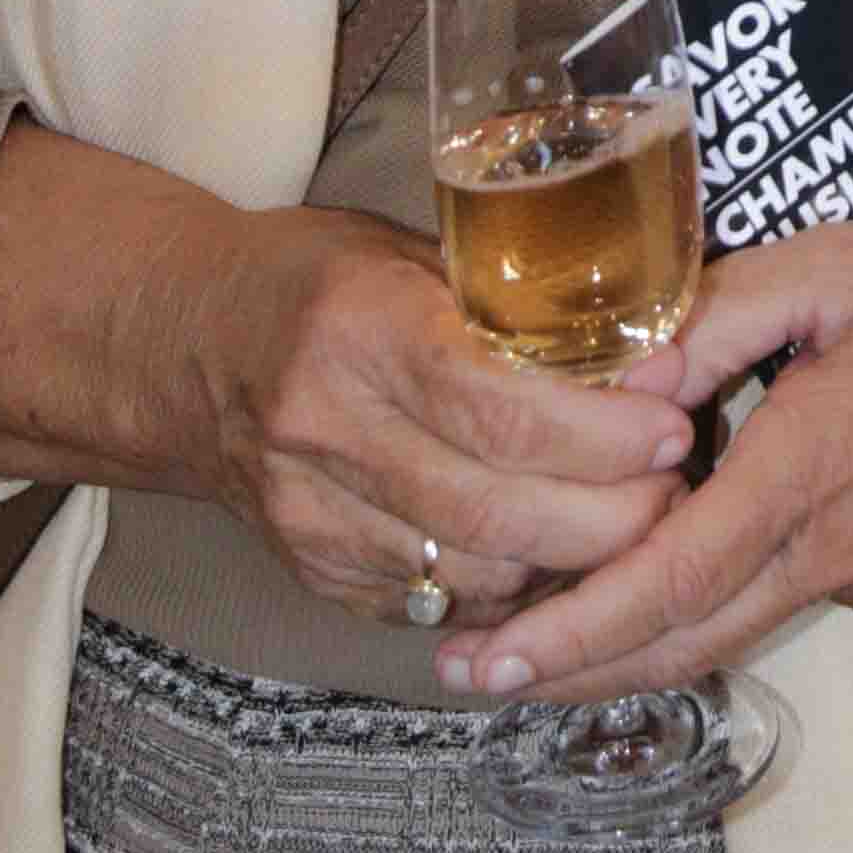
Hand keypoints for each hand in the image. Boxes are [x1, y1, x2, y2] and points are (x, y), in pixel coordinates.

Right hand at [180, 203, 698, 626]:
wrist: (179, 347)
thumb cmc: (316, 280)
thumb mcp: (409, 251)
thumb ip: (515, 303)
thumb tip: (652, 352)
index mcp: (358, 328)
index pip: (495, 405)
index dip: (597, 432)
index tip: (670, 428)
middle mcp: (324, 430)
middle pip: (491, 507)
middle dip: (607, 515)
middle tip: (673, 493)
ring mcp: (310, 516)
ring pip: (469, 571)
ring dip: (568, 562)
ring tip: (634, 526)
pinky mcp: (313, 572)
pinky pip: (435, 602)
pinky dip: (508, 588)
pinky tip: (553, 554)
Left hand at [435, 218, 852, 695]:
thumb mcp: (838, 267)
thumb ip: (717, 318)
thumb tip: (618, 384)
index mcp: (815, 464)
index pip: (669, 578)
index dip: (568, 634)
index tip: (484, 665)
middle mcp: (843, 549)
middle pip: (683, 642)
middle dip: (570, 669)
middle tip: (474, 671)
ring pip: (738, 628)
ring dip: (643, 638)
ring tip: (555, 626)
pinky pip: (802, 597)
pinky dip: (735, 590)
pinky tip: (707, 545)